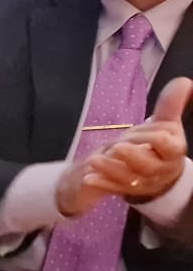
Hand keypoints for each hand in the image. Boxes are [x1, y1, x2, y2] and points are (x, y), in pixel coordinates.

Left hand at [69, 76, 191, 208]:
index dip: (150, 136)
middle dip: (130, 155)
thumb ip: (171, 105)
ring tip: (92, 159)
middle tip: (115, 145)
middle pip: (146, 164)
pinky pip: (113, 189)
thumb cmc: (163, 145)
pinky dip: (101, 183)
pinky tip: (87, 177)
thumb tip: (184, 81)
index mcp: (172, 151)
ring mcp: (143, 182)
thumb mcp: (168, 125)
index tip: (135, 130)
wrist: (163, 174)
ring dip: (110, 169)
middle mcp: (159, 168)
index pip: (164, 144)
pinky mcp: (127, 190)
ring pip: (127, 178)